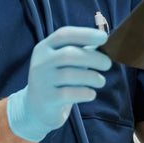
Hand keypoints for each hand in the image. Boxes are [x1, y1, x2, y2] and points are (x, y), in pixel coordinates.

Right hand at [7, 26, 111, 141]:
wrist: (35, 107)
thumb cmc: (57, 80)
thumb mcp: (62, 62)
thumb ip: (79, 51)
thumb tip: (104, 43)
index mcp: (44, 48)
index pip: (63, 35)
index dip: (85, 34)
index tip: (104, 37)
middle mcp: (40, 62)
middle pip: (68, 54)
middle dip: (93, 58)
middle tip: (107, 64)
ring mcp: (42, 81)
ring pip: (70, 75)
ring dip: (92, 77)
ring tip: (100, 81)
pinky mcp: (47, 99)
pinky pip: (70, 93)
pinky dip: (85, 93)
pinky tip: (90, 94)